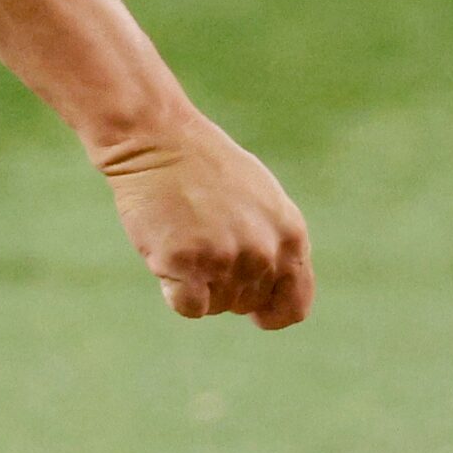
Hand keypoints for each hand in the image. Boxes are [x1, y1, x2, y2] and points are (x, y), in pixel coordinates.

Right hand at [92, 112, 313, 328]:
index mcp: (291, 234)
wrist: (157, 139)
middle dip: (222, 284)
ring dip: (196, 283)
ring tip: (184, 235)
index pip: (294, 304)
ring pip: (215, 306)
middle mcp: (264, 250)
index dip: (271, 312)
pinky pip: (188, 306)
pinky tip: (166, 254)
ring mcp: (226, 257)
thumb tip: (274, 298)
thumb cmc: (204, 166)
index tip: (254, 314)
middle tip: (200, 239)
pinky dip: (173, 290)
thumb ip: (275, 245)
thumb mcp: (261, 200)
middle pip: (246, 305)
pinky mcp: (187, 262)